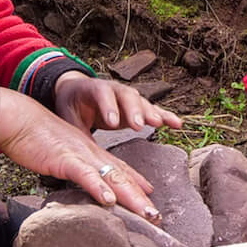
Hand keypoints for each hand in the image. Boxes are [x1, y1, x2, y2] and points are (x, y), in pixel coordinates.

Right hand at [0, 89, 160, 219]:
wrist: (18, 118)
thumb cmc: (33, 136)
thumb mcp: (59, 153)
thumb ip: (71, 165)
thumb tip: (77, 176)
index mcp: (89, 151)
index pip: (118, 168)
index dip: (135, 182)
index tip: (150, 195)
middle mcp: (91, 153)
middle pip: (122, 176)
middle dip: (141, 198)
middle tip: (157, 216)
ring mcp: (80, 156)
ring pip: (112, 177)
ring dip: (131, 197)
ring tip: (148, 213)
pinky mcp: (65, 160)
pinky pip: (85, 175)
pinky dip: (98, 188)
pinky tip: (110, 201)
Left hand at [53, 72, 182, 133]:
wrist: (77, 91)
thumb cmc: (72, 106)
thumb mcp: (70, 118)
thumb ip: (77, 133)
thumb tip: (79, 157)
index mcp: (95, 89)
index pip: (103, 95)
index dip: (109, 108)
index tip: (113, 123)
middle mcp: (115, 89)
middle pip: (127, 97)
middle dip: (134, 110)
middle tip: (139, 125)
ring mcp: (128, 97)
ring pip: (142, 102)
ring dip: (151, 112)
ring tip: (159, 123)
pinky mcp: (137, 106)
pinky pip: (154, 109)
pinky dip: (165, 116)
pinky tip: (177, 124)